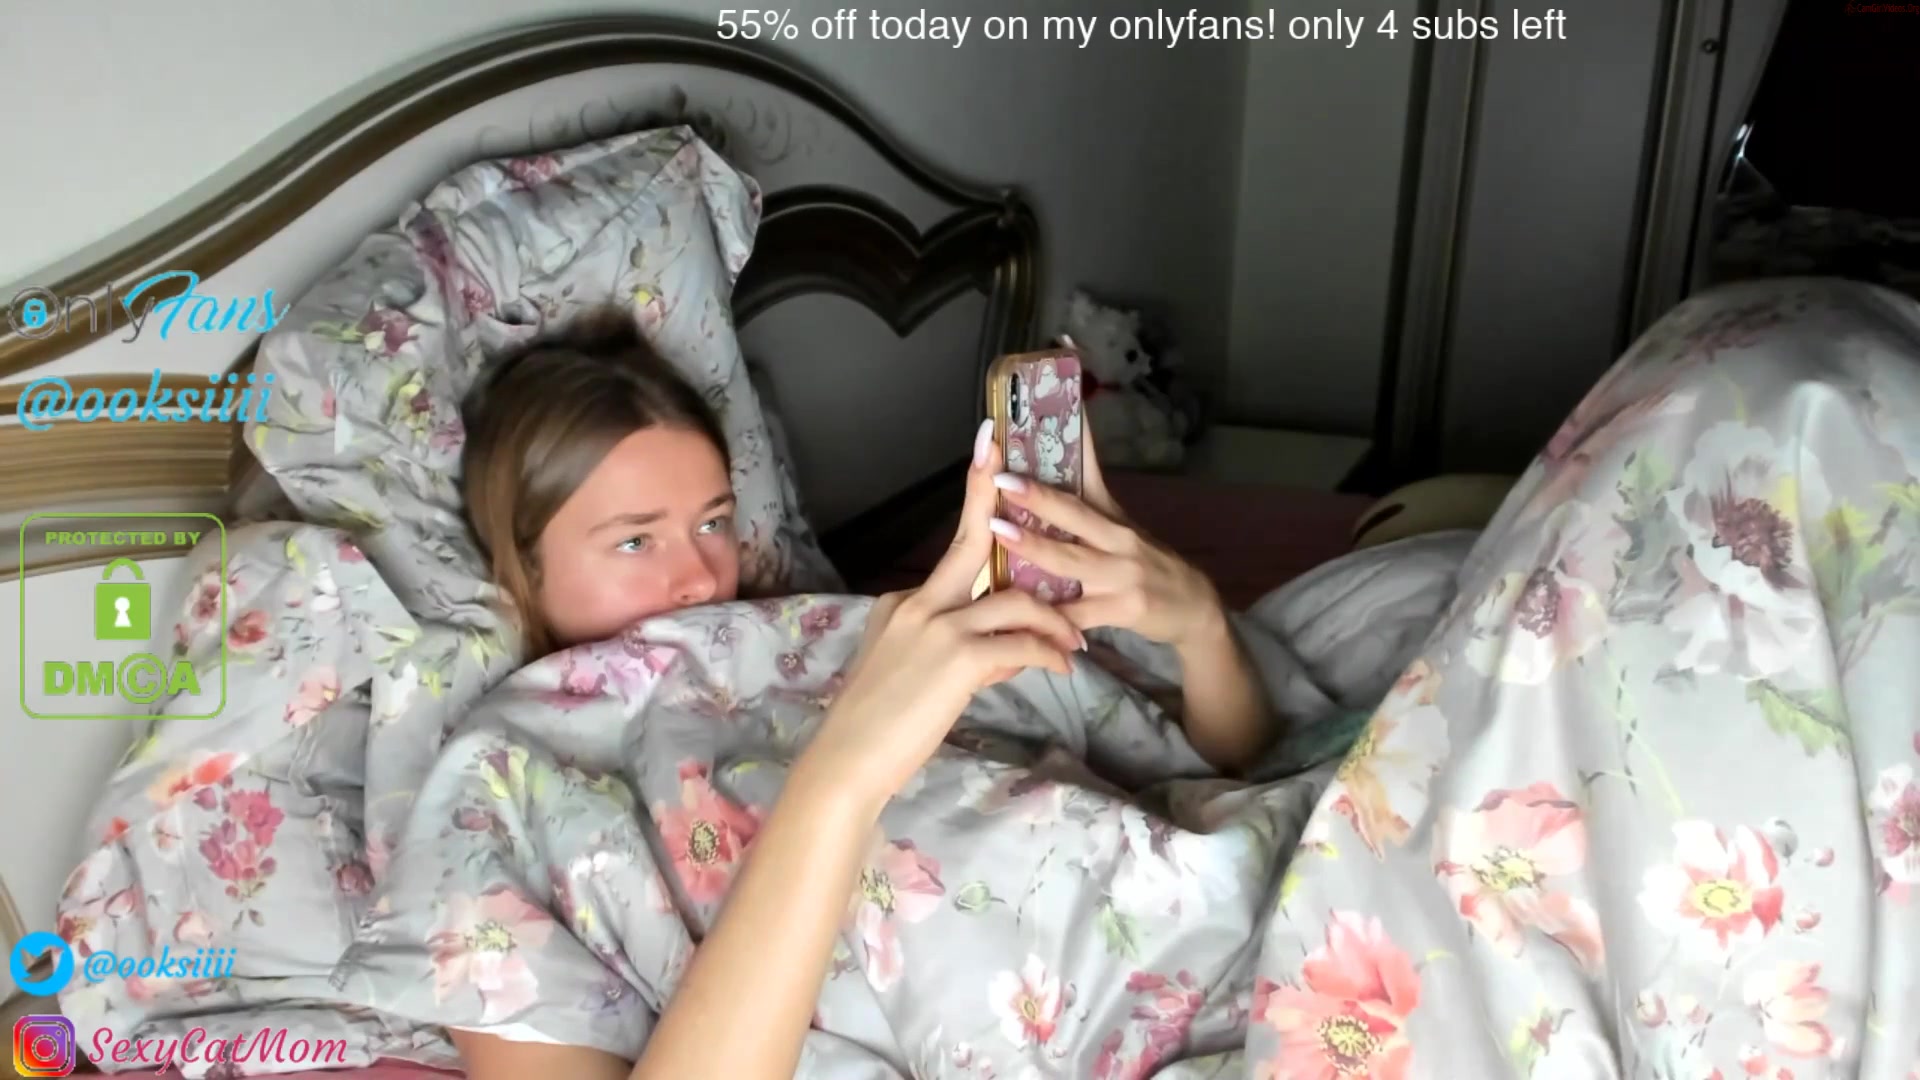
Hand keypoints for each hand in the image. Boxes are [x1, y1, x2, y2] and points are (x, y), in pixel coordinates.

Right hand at [801, 423, 1083, 806]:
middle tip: (1021, 465)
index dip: (977, 506)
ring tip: (1076, 643)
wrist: (848, 762)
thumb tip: (1001, 652)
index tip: (986, 453)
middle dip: (995, 496)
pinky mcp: (958, 659)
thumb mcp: (914, 676)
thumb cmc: (877, 729)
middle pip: (971, 542)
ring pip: (1014, 602)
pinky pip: (1020, 644)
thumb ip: (958, 653)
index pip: (955, 557)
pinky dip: (1047, 653)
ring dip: (1054, 620)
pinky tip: (1061, 668)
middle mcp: (918, 604)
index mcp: (903, 603)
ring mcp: (937, 628)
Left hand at [987, 419, 1225, 648]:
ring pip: (1071, 560)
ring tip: (998, 530)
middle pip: (1074, 513)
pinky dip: (1049, 616)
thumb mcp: (1121, 527)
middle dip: (1037, 495)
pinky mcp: (1123, 610)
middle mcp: (1119, 539)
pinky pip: (1077, 614)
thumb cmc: (1146, 563)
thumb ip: (1087, 502)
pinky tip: (1020, 612)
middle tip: (1000, 478)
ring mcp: (1122, 575)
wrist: (1194, 608)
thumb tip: (1060, 459)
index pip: (1088, 470)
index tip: (1036, 418)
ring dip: (1033, 545)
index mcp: (1112, 515)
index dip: (1069, 442)